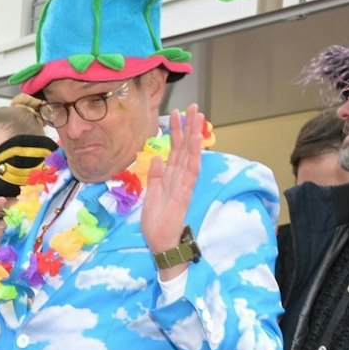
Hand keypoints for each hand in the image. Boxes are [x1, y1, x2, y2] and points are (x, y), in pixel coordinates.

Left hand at [141, 105, 207, 257]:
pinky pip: (191, 170)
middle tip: (192, 105)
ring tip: (197, 115)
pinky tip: (196, 140)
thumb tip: (158, 157)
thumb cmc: (156, 223)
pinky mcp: (185, 192)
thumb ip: (155, 176)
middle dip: (189, 126)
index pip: (176, 150)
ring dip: (194, 135)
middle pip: (186, 147)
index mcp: (171, 178)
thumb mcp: (151, 195)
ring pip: (191, 154)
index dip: (177, 132)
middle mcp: (180, 178)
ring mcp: (184, 184)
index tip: (177, 114)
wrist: (161, 244)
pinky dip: (194, 154)